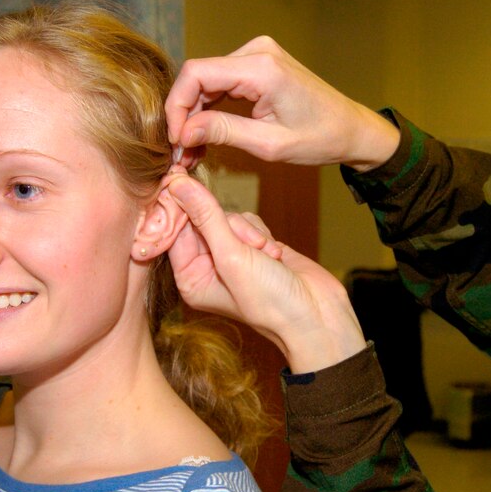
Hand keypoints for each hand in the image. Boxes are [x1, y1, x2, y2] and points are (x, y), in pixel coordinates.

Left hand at [164, 169, 366, 372]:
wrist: (315, 315)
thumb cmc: (270, 301)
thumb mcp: (232, 257)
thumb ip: (205, 217)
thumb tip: (177, 184)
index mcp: (191, 279)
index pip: (175, 231)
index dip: (180, 206)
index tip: (178, 176)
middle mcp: (207, 268)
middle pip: (203, 220)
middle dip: (228, 227)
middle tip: (248, 244)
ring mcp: (232, 257)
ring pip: (230, 218)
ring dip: (250, 232)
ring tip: (267, 257)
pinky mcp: (255, 248)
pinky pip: (249, 221)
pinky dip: (263, 233)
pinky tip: (276, 255)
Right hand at [166, 36, 399, 171]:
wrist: (351, 129)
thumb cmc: (321, 138)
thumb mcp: (269, 144)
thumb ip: (223, 133)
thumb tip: (183, 132)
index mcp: (262, 68)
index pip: (197, 74)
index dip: (177, 106)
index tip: (176, 139)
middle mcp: (258, 52)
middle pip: (199, 76)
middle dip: (185, 114)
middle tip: (182, 151)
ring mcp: (259, 54)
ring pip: (208, 80)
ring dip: (196, 113)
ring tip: (193, 148)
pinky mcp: (259, 63)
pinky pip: (223, 81)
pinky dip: (212, 107)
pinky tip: (207, 133)